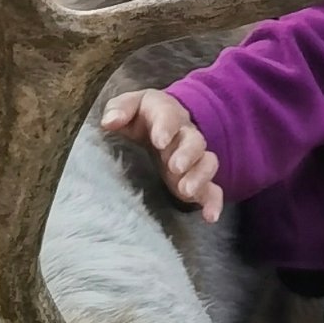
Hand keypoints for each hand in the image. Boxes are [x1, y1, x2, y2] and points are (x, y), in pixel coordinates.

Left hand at [101, 88, 223, 222]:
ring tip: (186, 192)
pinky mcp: (197, 178)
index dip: (166, 128)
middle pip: (195, 141)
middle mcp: (185, 135)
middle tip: (175, 167)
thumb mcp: (128, 106)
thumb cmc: (141, 115)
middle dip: (187, 154)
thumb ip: (118, 109)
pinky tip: (210, 216)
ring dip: (199, 177)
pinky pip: (212, 189)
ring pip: (207, 163)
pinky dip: (213, 202)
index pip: (169, 117)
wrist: (162, 122)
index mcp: (167, 114)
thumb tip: (110, 121)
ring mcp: (194, 158)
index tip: (159, 141)